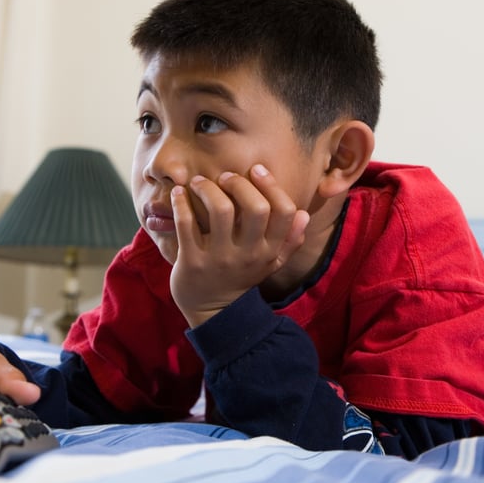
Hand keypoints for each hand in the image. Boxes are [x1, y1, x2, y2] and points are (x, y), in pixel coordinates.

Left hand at [170, 163, 309, 326]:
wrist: (212, 311)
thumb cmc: (241, 277)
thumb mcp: (271, 263)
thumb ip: (290, 241)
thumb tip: (304, 214)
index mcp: (269, 252)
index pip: (284, 212)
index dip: (272, 185)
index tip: (255, 170)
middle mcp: (248, 255)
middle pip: (255, 208)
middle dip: (239, 183)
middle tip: (225, 177)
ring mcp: (219, 259)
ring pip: (220, 210)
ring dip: (208, 188)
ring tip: (198, 183)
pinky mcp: (192, 262)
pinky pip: (186, 224)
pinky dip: (181, 203)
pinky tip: (179, 194)